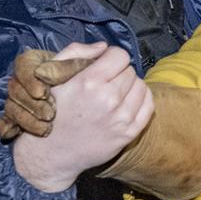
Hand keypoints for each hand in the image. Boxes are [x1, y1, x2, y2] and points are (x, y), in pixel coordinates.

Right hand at [10, 44, 154, 192]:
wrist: (51, 153)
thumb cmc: (51, 111)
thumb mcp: (53, 75)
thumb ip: (77, 52)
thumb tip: (104, 46)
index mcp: (89, 82)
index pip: (120, 55)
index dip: (111, 57)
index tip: (103, 65)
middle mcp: (108, 99)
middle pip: (130, 71)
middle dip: (118, 72)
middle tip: (105, 82)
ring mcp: (121, 118)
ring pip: (141, 86)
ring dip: (130, 86)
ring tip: (115, 93)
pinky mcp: (129, 134)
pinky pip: (149, 105)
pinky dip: (141, 100)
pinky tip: (127, 103)